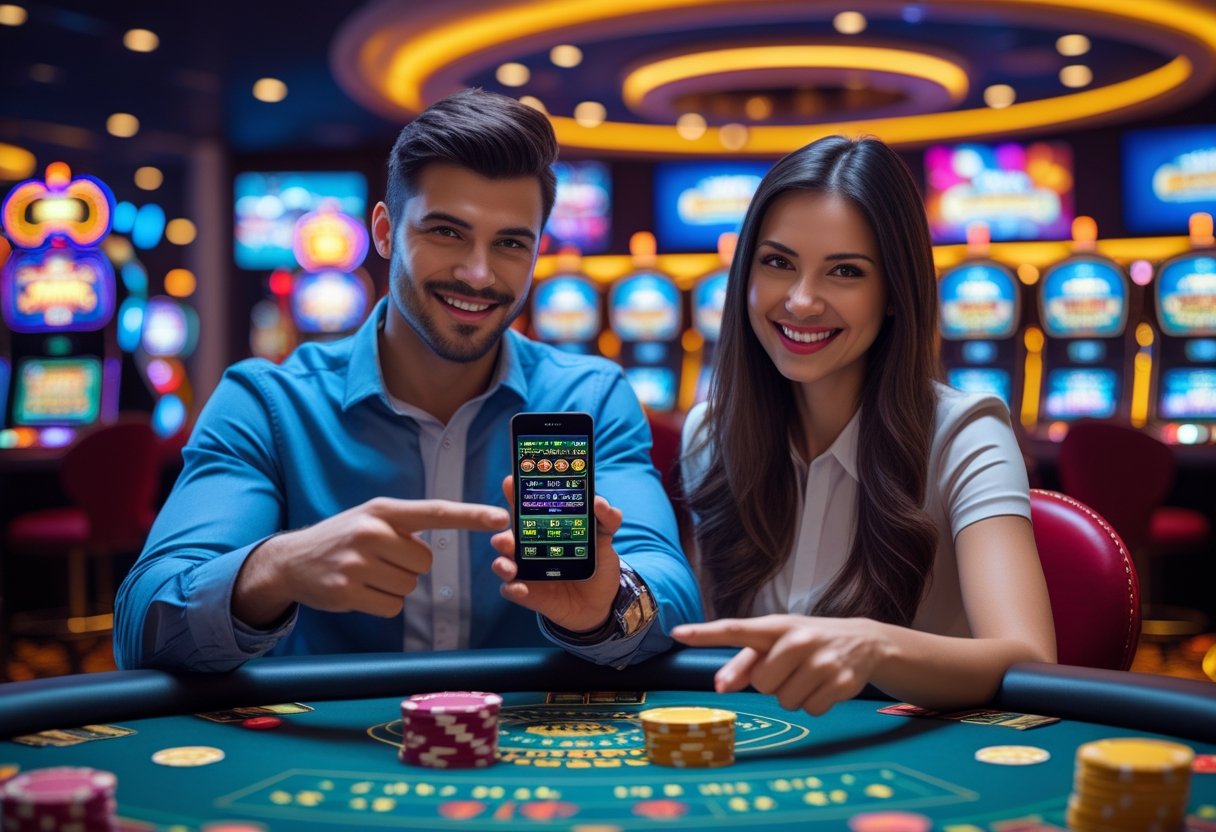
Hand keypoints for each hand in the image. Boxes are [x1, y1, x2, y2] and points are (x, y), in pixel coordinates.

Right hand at [234, 497, 508, 626]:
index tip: (500, 517)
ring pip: (409, 586)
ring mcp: (357, 562)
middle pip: (424, 562)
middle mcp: (371, 532)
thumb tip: (443, 542)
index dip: (470, 515)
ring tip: (366, 573)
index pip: (435, 512)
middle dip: (409, 566)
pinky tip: (359, 590)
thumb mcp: (371, 517)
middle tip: (380, 560)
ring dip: (394, 585)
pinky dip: (382, 603)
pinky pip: (392, 606)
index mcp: (383, 510)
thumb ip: (405, 525)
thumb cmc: (342, 537)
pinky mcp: (347, 591)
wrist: (291, 561)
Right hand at [490, 475, 622, 632]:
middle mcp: (530, 545)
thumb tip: (599, 503)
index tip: (511, 481)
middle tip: (505, 523)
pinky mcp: (526, 592)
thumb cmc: (597, 565)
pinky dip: (512, 588)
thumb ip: (606, 519)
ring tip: (510, 563)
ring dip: (501, 559)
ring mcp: (526, 569)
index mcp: (544, 526)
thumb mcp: (605, 539)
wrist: (601, 603)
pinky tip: (521, 588)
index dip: (515, 491)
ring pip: (503, 560)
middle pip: (508, 531)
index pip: (526, 505)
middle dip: (501, 526)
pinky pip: (510, 589)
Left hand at [671, 615, 891, 715]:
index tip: (677, 632)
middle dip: (770, 683)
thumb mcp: (778, 640)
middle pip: (761, 682)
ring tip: (808, 676)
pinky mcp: (842, 683)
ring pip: (784, 701)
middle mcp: (799, 638)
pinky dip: (813, 704)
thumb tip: (719, 686)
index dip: (706, 633)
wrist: (864, 640)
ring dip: (792, 696)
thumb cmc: (806, 641)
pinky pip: (810, 710)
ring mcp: (823, 661)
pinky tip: (824, 686)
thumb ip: (745, 661)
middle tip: (789, 670)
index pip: (736, 628)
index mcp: (777, 626)